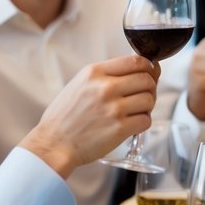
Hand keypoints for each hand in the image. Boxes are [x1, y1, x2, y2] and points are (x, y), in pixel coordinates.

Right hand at [21, 55, 157, 176]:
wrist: (54, 143)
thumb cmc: (66, 116)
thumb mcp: (80, 83)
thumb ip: (107, 75)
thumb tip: (141, 69)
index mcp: (95, 72)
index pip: (136, 60)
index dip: (149, 68)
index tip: (149, 75)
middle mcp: (105, 87)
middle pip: (147, 79)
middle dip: (150, 88)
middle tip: (142, 96)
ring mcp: (113, 108)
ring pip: (150, 99)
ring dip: (147, 106)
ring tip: (135, 111)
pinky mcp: (119, 129)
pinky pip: (146, 120)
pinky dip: (143, 123)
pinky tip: (132, 124)